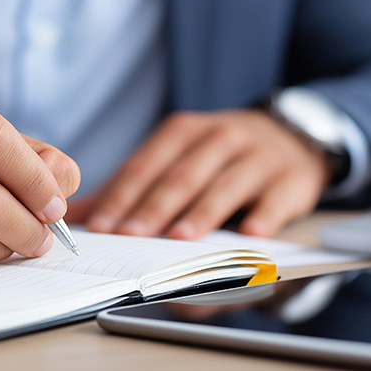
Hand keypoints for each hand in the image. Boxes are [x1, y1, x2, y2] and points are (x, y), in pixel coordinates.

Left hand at [76, 110, 329, 239]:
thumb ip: (131, 186)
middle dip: (154, 208)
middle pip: (181, 176)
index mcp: (183, 132)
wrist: (292, 134)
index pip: (146, 165)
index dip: (122, 195)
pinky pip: (275, 199)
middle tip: (131, 237)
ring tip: (180, 239)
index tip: (102, 226)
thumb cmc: (220, 154)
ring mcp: (257, 156)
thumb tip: (78, 217)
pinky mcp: (291, 178)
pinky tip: (249, 235)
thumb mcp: (176, 156)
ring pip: (224, 186)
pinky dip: (263, 216)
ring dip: (201, 214)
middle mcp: (220, 137)